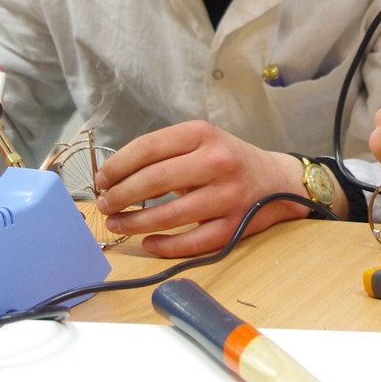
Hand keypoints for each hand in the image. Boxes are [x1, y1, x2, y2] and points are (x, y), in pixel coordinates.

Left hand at [92, 121, 314, 257]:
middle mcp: (217, 162)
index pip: (148, 148)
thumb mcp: (202, 142)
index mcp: (204, 135)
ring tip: (117, 222)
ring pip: (168, 216)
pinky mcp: (234, 226)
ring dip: (134, 222)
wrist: (279, 181)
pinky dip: (164, 246)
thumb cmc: (230, 160)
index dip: (117, 166)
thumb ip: (165, 153)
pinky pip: (191, 243)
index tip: (101, 179)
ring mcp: (227, 197)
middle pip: (153, 180)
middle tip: (104, 204)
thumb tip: (115, 176)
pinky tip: (148, 243)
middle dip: (119, 195)